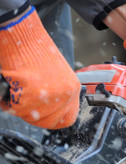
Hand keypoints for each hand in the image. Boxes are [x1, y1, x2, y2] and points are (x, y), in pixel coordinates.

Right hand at [0, 7, 79, 128]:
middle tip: (20, 104)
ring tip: (13, 89)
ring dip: (17, 105)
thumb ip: (56, 93)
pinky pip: (16, 107)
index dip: (51, 120)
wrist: (22, 34)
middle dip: (31, 114)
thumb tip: (48, 109)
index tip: (40, 118)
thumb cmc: (34, 50)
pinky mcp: (31, 93)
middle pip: (46, 121)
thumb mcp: (56, 74)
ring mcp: (49, 95)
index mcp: (72, 89)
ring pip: (29, 115)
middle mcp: (65, 94)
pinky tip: (8, 86)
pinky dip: (7, 100)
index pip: (67, 119)